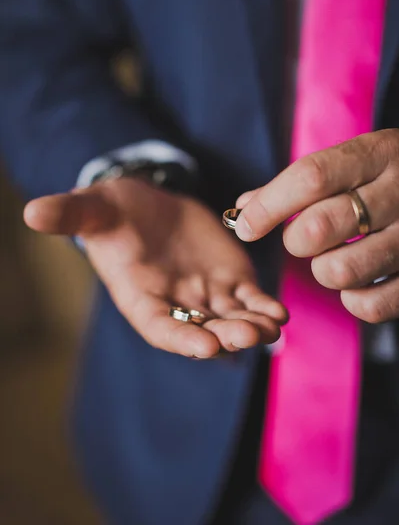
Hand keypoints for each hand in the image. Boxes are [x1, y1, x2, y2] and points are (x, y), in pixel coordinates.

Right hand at [24, 178, 286, 357]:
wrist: (149, 204)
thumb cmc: (115, 210)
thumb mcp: (94, 207)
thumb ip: (70, 215)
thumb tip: (31, 213)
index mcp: (140, 296)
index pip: (159, 326)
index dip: (180, 336)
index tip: (205, 345)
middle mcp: (175, 304)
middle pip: (202, 329)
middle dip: (224, 335)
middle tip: (246, 336)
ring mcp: (205, 296)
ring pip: (231, 319)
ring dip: (250, 326)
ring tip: (270, 326)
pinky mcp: (229, 280)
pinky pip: (249, 299)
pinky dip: (263, 307)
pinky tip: (278, 311)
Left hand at [235, 129, 398, 323]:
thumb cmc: (389, 176)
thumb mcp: (355, 161)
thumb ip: (299, 183)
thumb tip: (244, 208)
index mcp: (377, 154)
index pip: (311, 177)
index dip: (269, 205)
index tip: (246, 226)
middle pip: (319, 226)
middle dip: (295, 241)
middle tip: (302, 238)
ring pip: (341, 270)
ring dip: (323, 270)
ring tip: (334, 258)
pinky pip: (372, 305)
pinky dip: (353, 300)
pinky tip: (356, 283)